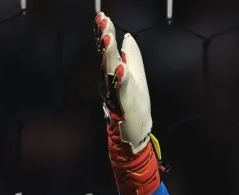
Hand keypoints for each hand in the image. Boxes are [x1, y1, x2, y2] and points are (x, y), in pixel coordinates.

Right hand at [94, 12, 161, 194]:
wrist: (134, 135)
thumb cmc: (134, 107)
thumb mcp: (136, 78)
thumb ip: (131, 57)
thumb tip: (128, 37)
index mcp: (116, 73)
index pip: (110, 49)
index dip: (106, 32)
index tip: (102, 15)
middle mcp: (113, 82)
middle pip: (108, 56)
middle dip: (105, 38)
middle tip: (102, 20)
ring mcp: (118, 94)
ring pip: (112, 71)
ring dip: (111, 55)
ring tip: (110, 38)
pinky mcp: (125, 106)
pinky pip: (122, 91)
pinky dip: (122, 80)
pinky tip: (122, 69)